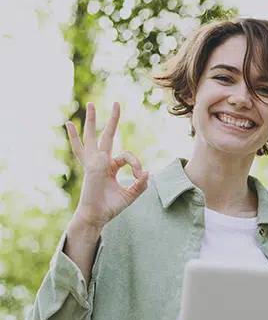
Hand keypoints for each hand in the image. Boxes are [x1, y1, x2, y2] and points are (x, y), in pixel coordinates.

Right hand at [65, 102, 148, 229]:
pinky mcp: (91, 166)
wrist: (97, 216)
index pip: (127, 156)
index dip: (136, 164)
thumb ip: (140, 185)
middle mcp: (100, 161)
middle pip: (106, 136)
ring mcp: (93, 162)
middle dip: (112, 120)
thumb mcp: (130, 195)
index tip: (139, 176)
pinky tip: (68, 123)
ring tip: (91, 104)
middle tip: (117, 103)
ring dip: (92, 120)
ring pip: (92, 137)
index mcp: (110, 166)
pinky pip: (82, 150)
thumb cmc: (111, 207)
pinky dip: (73, 137)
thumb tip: (147, 173)